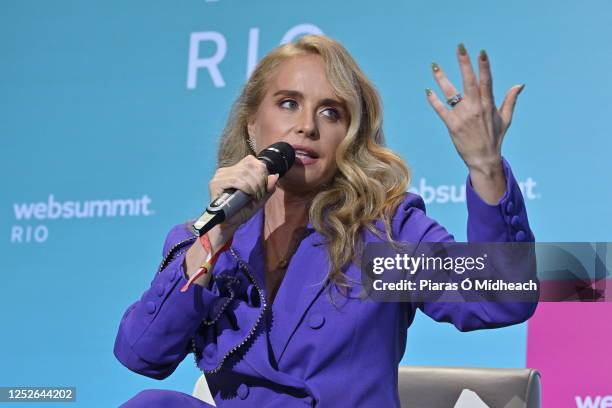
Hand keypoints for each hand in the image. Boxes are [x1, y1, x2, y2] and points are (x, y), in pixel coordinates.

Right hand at [207, 155, 278, 242]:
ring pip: (243, 172)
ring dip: (254, 185)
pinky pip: (235, 180)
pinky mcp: (215, 183)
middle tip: (260, 194)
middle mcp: (226, 170)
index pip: (250, 161)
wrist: (228, 225)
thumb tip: (275, 175)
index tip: (263, 186)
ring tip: (254, 196)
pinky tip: (248, 195)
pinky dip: (246, 187)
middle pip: (249, 165)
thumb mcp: (259, 199)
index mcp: (235, 170)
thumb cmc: (242, 211)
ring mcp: (219, 176)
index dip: (261, 171)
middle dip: (260, 179)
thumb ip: (267, 188)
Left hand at [425, 43, 523, 174]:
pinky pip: (441, 109)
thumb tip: (519, 85)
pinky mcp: (452, 125)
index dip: (484, 66)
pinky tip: (428, 90)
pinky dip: (434, 100)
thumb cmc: (495, 138)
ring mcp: (463, 116)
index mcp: (488, 105)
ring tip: (435, 66)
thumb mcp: (506, 118)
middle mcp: (475, 108)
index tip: (481, 52)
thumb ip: (510, 100)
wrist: (483, 158)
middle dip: (464, 63)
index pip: (486, 81)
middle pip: (469, 81)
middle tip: (460, 48)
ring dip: (442, 78)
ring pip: (451, 93)